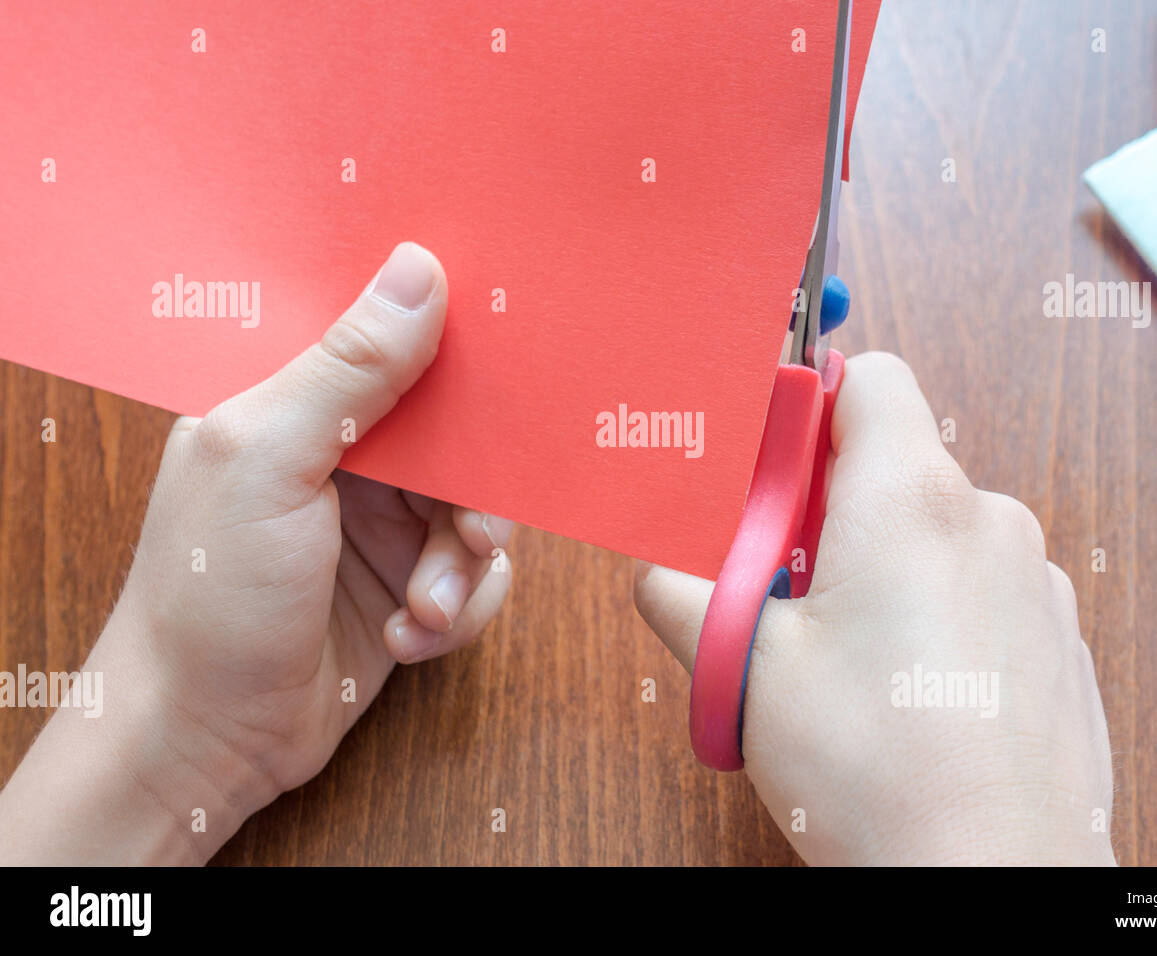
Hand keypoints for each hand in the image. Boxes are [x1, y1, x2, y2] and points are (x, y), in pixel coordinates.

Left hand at [0, 242, 512, 862]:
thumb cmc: (207, 593)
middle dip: (476, 489)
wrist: (206, 741)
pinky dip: (459, 610)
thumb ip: (349, 370)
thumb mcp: (272, 461)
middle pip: (458, 433)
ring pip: (479, 510)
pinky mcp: (409, 585)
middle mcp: (345, 456)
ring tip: (424, 607)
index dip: (455, 347)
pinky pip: (478, 578)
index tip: (505, 362)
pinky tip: (411, 637)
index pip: (392, 342)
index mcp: (293, 403)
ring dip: (464, 566)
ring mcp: (380, 523)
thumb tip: (419, 267)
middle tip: (471, 532)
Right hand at [635, 352, 1113, 865]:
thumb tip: (654, 570)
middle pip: (892, 465)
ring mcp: (1032, 582)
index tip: (769, 463)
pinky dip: (935, 612)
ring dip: (879, 568)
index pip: (868, 379)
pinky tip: (906, 693)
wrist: (995, 877)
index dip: (809, 402)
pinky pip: (980, 589)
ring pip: (934, 534)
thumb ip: (684, 598)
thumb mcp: (747, 676)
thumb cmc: (880, 775)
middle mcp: (987, 522)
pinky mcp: (1054, 638)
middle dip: (825, 510)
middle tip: (781, 590)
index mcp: (910, 500)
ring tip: (842, 659)